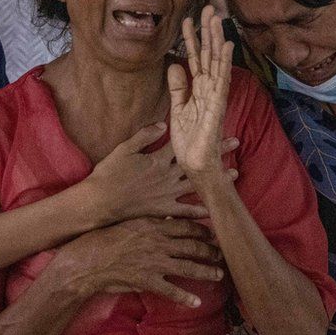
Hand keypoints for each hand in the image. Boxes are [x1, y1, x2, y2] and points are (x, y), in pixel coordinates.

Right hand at [51, 217, 224, 307]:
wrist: (87, 260)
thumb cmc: (105, 238)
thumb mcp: (129, 222)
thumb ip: (150, 222)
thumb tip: (166, 218)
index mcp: (154, 226)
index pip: (186, 227)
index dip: (203, 231)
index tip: (213, 234)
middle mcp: (159, 243)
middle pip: (193, 246)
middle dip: (210, 251)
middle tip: (221, 255)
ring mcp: (155, 263)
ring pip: (188, 267)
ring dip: (206, 272)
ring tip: (219, 275)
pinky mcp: (148, 281)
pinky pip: (172, 291)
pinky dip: (185, 297)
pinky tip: (196, 302)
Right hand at [83, 123, 239, 222]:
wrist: (100, 202)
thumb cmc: (109, 174)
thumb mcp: (124, 148)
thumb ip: (145, 135)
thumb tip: (165, 123)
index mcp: (158, 159)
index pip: (185, 144)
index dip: (202, 135)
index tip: (219, 128)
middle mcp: (167, 176)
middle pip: (196, 162)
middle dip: (216, 152)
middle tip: (235, 143)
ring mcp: (167, 194)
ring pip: (197, 185)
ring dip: (215, 179)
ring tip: (234, 173)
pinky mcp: (162, 209)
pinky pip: (185, 211)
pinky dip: (199, 211)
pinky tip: (213, 209)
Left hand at [168, 6, 234, 178]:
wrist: (196, 164)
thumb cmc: (190, 141)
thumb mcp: (177, 109)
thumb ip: (177, 87)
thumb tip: (173, 64)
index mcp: (199, 89)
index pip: (195, 59)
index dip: (191, 39)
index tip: (188, 19)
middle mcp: (209, 88)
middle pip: (208, 54)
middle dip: (208, 31)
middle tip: (208, 7)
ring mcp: (215, 95)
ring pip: (216, 61)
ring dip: (216, 39)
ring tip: (216, 17)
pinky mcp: (218, 104)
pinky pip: (221, 79)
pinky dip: (224, 61)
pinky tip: (226, 44)